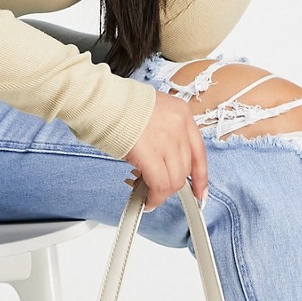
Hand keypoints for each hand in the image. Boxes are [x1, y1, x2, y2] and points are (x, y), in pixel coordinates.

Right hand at [122, 91, 207, 210]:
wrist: (101, 101)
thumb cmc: (118, 105)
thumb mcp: (152, 113)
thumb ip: (163, 135)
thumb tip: (161, 162)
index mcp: (181, 113)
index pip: (199, 151)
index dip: (200, 177)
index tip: (199, 191)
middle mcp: (179, 126)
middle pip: (185, 168)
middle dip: (172, 184)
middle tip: (157, 188)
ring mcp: (167, 140)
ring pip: (174, 179)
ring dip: (162, 192)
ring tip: (148, 194)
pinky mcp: (150, 154)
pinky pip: (159, 184)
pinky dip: (154, 197)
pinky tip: (147, 200)